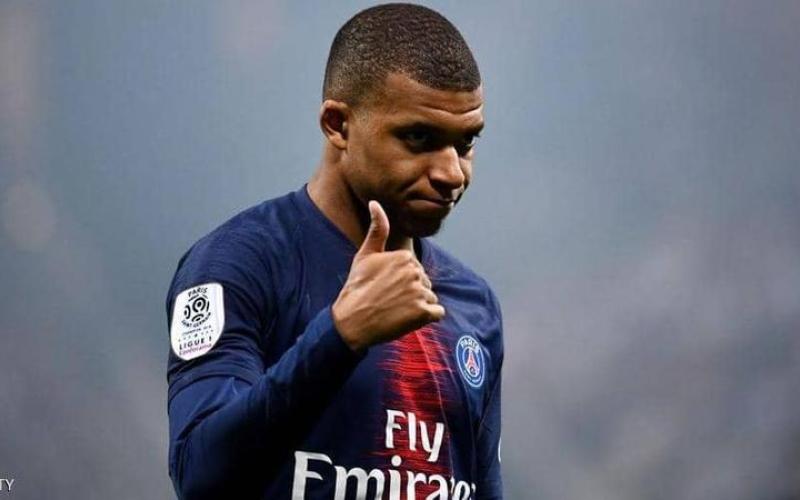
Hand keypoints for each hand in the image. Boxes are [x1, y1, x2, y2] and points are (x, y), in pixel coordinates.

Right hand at [332, 200, 444, 351]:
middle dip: (412, 293)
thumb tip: (375, 202)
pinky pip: (437, 314)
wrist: (351, 321)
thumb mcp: (365, 255)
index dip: (402, 281)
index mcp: (405, 257)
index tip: (385, 287)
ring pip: (431, 298)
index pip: (416, 270)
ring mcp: (420, 292)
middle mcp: (415, 272)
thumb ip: (377, 229)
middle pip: (425, 284)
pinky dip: (425, 319)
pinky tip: (407, 319)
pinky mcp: (424, 313)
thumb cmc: (357, 287)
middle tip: (389, 300)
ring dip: (418, 307)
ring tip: (396, 310)